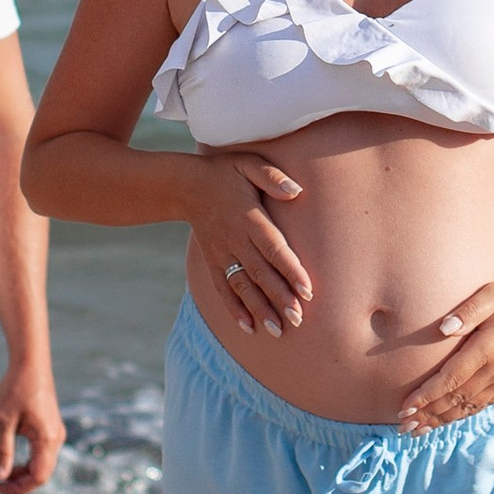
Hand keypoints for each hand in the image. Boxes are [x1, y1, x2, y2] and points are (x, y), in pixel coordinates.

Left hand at [0, 362, 64, 493]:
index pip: (38, 477)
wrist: (30, 362)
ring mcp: (55, 433)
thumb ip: (2, 450)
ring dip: (23, 473)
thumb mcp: (3, 420)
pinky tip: (11, 458)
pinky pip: (42, 454)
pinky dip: (28, 461)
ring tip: (2, 472)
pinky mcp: (50, 427)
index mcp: (47, 439)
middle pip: (42, 474)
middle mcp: (56, 438)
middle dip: (20, 483)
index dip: (18, 488)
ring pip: (42, 465)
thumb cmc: (15, 388)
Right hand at [187, 150, 311, 337]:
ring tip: (277, 331)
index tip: (308, 290)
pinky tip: (248, 327)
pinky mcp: (213, 261)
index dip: (290, 270)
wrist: (185, 186)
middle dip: (279, 298)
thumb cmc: (226, 173)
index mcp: (248, 217)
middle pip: (260, 273)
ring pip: (242, 286)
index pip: (273, 248)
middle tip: (298, 320)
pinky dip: (234, 309)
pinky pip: (223, 288)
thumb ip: (273, 177)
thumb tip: (296, 191)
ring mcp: (222, 253)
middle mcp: (234, 239)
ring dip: (259, 309)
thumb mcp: (249, 163)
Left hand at [396, 275, 493, 430]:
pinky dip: (463, 414)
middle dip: (428, 414)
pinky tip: (448, 419)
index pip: (451, 380)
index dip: (426, 397)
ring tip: (419, 429)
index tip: (405, 408)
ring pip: (470, 406)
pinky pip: (485, 404)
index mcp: (490, 348)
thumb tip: (443, 329)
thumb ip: (468, 311)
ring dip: (443, 419)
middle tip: (403, 426)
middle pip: (457, 399)